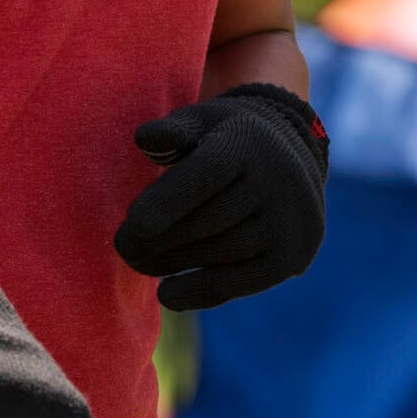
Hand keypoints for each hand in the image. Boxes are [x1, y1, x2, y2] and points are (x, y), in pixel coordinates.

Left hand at [113, 83, 329, 311]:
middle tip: (124, 248)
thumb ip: (172, 131)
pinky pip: (241, 282)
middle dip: (160, 238)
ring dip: (175, 263)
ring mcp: (291, 222)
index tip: (133, 223)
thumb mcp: (202, 122)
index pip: (207, 174)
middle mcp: (280, 181)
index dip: (168, 201)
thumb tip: (145, 139)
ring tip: (140, 264)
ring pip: (223, 251)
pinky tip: (167, 295)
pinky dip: (200, 292)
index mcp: (250, 142)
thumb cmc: (226, 142)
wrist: (291, 161)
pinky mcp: (292, 256)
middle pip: (211, 219)